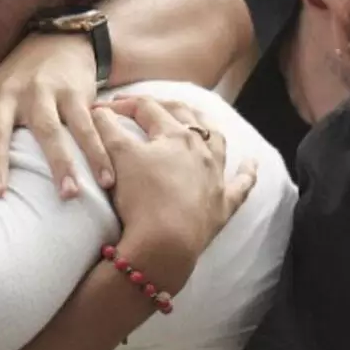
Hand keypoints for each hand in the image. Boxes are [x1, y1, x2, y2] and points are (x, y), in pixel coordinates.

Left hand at [0, 33, 112, 200]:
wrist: (60, 40)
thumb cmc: (15, 85)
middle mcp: (5, 96)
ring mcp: (40, 92)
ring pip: (48, 130)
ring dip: (60, 164)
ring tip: (68, 195)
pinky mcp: (72, 92)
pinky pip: (85, 127)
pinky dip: (97, 153)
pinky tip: (106, 179)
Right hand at [93, 96, 256, 293]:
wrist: (165, 245)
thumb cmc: (141, 199)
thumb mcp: (117, 157)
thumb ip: (106, 128)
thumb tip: (99, 109)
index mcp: (174, 134)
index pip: (147, 108)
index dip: (124, 104)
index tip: (105, 108)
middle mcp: (201, 149)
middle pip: (185, 117)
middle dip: (164, 107)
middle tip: (145, 107)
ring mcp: (216, 177)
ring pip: (217, 142)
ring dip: (206, 127)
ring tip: (197, 121)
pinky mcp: (224, 204)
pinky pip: (242, 185)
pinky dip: (246, 172)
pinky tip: (250, 163)